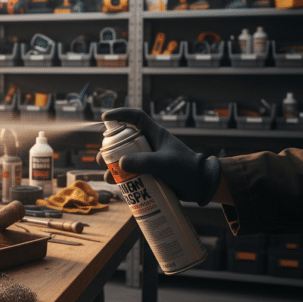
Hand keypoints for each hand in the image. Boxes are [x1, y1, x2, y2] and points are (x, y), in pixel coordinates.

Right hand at [96, 108, 220, 205]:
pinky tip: (116, 185)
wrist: (200, 187)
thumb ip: (144, 162)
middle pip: (121, 142)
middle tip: (102, 159)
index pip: (135, 117)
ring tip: (109, 177)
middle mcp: (148, 145)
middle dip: (108, 150)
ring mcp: (147, 160)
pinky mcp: (147, 174)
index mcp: (154, 134)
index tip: (104, 118)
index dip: (120, 114)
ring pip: (122, 160)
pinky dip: (120, 179)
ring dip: (111, 167)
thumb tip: (120, 165)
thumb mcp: (165, 163)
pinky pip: (129, 174)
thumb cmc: (187, 168)